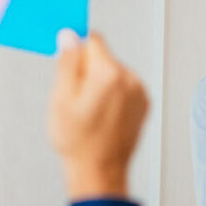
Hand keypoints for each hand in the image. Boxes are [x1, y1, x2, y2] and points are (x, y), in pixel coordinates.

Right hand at [49, 30, 149, 199]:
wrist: (100, 171)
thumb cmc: (78, 141)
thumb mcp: (61, 99)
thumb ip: (68, 62)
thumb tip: (70, 35)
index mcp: (109, 73)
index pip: (92, 39)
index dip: (76, 52)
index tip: (69, 68)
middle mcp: (130, 79)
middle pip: (103, 57)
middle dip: (87, 71)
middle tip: (77, 99)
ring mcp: (140, 92)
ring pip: (113, 73)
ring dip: (100, 84)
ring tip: (90, 112)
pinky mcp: (144, 104)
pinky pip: (124, 88)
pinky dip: (113, 96)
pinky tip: (103, 116)